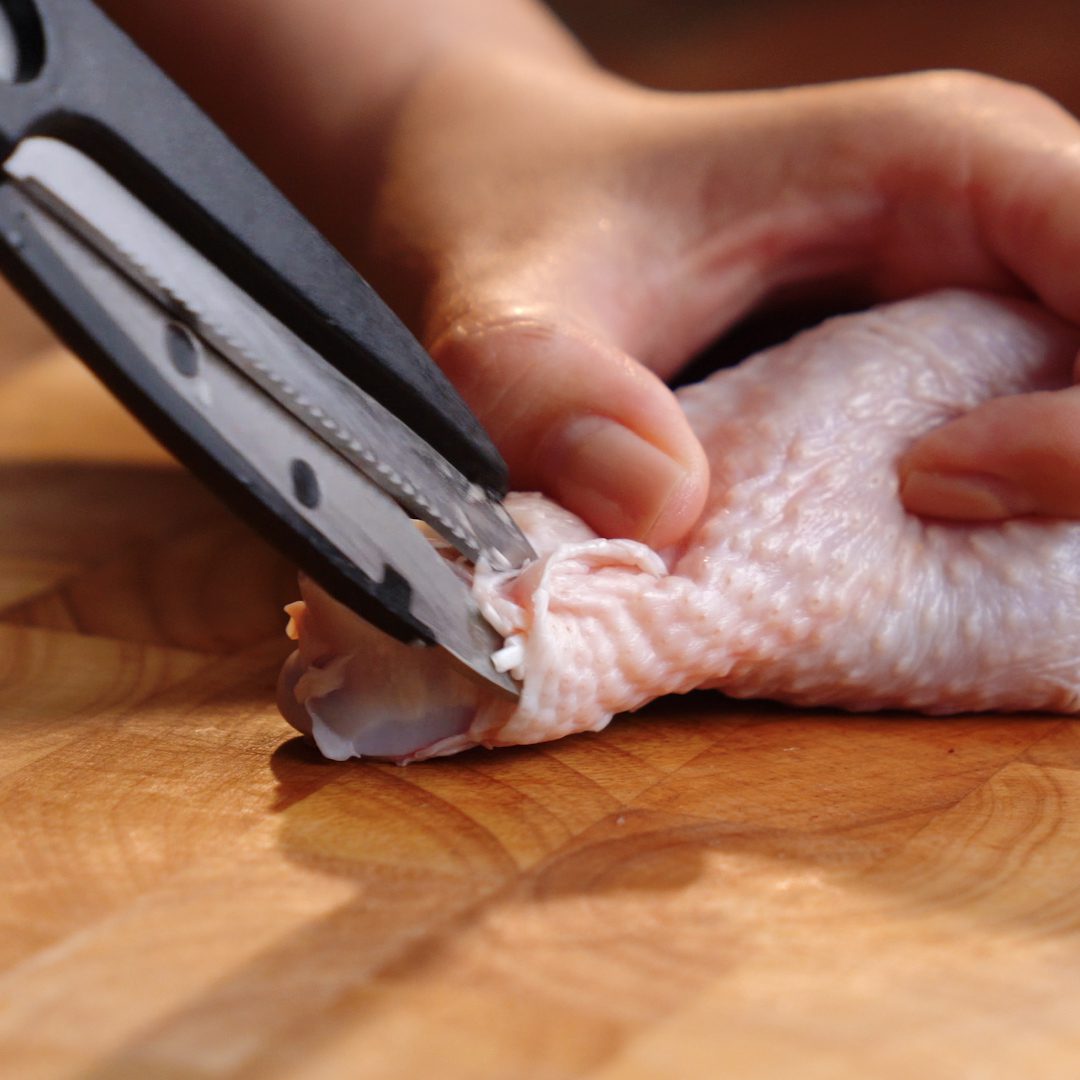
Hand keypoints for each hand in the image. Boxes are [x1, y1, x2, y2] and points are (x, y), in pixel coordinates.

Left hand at [354, 61, 1079, 533]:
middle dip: (1075, 480)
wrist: (518, 193)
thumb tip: (658, 512)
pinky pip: (1027, 459)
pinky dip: (989, 530)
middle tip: (929, 524)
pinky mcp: (944, 370)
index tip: (929, 484)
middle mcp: (994, 228)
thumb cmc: (531, 213)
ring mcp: (978, 302)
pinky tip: (886, 549)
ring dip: (1034, 519)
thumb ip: (548, 390)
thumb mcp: (506, 301)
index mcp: (945, 164)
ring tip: (899, 547)